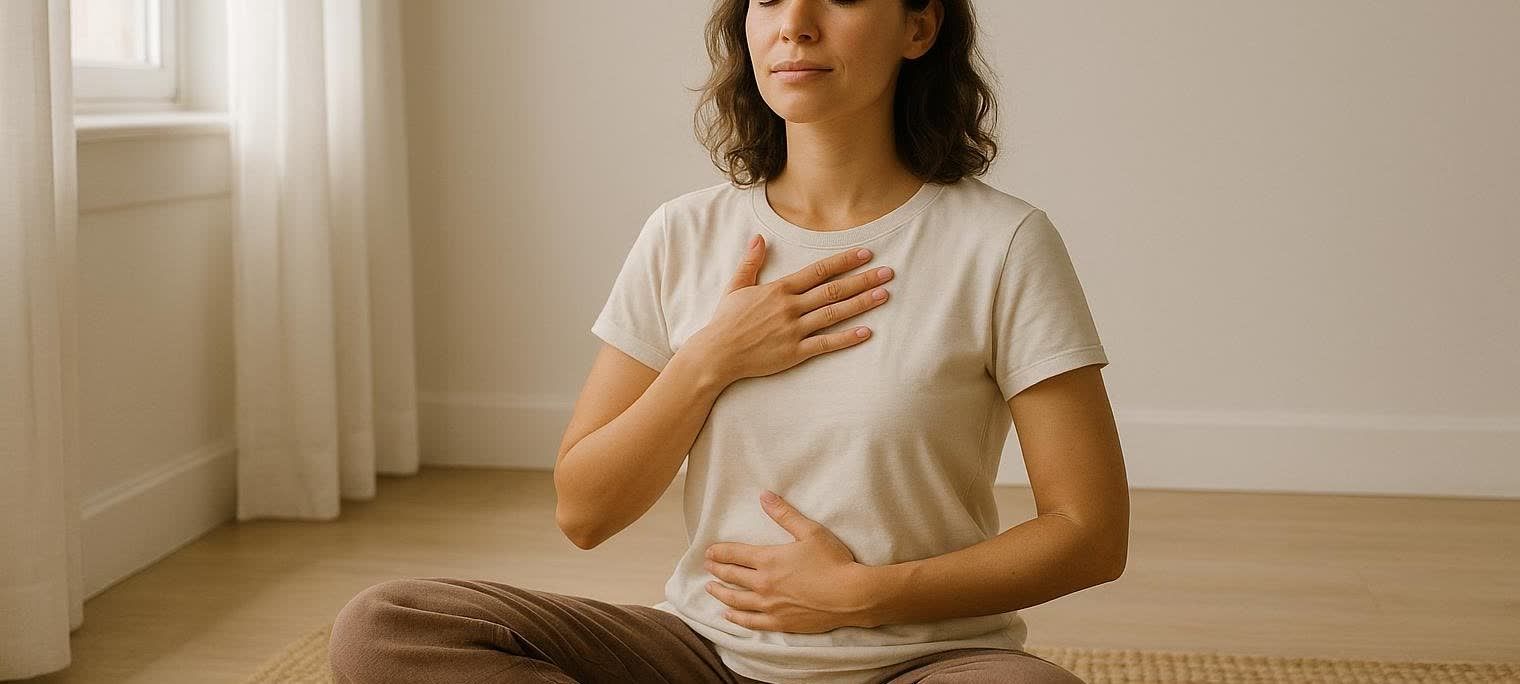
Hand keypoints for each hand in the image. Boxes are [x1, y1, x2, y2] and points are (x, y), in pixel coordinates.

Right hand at [688, 234, 894, 384]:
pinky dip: (846, 338)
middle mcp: (790, 307)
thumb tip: (758, 238)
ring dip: (861, 304)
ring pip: (834, 313)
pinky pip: (826, 344)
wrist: (716, 354)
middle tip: (888, 273)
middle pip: (833, 289)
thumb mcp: (736, 287)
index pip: (818, 271)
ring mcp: (794, 330)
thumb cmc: (726, 322)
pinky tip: (866, 332)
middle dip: (863, 280)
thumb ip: (750, 262)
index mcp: (779, 289)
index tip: (865, 254)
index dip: (844, 261)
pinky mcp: (795, 352)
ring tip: (884, 295)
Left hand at [703, 490, 876, 632]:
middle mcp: (763, 584)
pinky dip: (737, 618)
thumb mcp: (810, 531)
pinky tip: (729, 615)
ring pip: (736, 600)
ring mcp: (770, 606)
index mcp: (769, 560)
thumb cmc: (833, 561)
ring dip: (721, 593)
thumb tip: (764, 496)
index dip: (719, 551)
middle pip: (732, 576)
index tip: (708, 551)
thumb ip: (784, 514)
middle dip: (716, 569)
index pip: (735, 554)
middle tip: (707, 566)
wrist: (851, 596)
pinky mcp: (780, 623)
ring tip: (710, 588)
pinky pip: (751, 622)